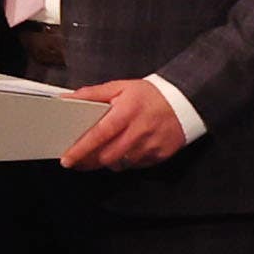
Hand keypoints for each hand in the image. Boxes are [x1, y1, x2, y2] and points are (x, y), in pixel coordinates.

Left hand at [56, 75, 190, 172]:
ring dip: (106, 162)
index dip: (81, 149)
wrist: (185, 101)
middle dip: (89, 161)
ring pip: (120, 164)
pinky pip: (135, 165)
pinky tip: (122, 151)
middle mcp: (139, 131)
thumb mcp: (120, 87)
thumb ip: (92, 94)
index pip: (99, 135)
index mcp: (126, 113)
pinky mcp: (160, 155)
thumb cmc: (150, 95)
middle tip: (78, 159)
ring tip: (100, 152)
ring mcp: (151, 145)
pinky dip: (124, 162)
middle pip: (107, 156)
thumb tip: (67, 98)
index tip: (67, 159)